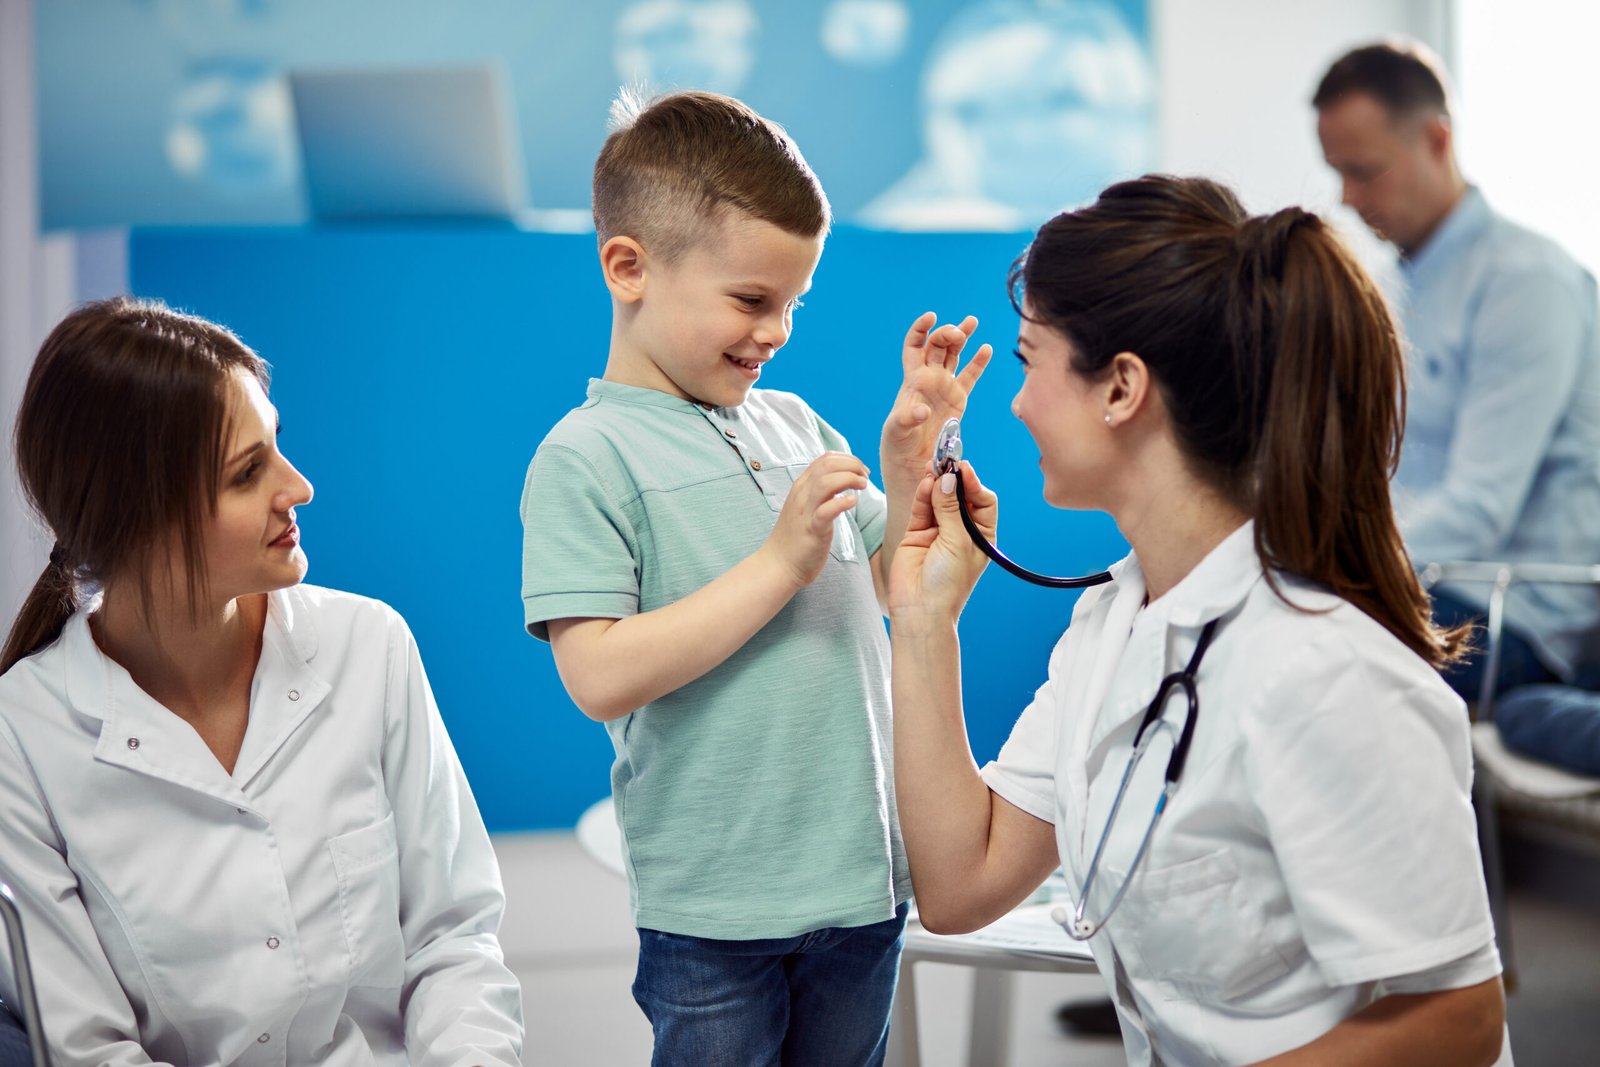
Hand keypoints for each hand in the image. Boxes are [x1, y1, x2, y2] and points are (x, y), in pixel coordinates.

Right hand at [764, 452, 869, 588]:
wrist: (778, 565)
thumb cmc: (797, 538)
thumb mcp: (807, 507)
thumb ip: (821, 493)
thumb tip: (843, 481)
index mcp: (802, 487)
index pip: (825, 459)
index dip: (848, 460)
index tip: (861, 471)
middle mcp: (802, 494)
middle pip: (828, 465)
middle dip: (852, 465)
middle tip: (865, 478)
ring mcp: (806, 511)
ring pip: (826, 482)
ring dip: (849, 479)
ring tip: (862, 486)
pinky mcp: (812, 529)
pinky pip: (826, 510)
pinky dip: (842, 502)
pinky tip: (852, 502)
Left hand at [882, 312, 992, 480]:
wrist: (912, 456)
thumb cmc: (899, 440)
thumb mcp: (898, 429)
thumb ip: (908, 417)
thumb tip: (922, 409)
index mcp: (912, 378)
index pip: (914, 345)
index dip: (921, 329)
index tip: (931, 317)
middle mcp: (929, 377)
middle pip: (938, 345)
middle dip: (947, 334)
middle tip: (958, 333)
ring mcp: (944, 385)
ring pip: (954, 354)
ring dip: (962, 337)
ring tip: (972, 321)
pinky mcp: (958, 398)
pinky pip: (970, 376)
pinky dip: (979, 362)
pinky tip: (986, 348)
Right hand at [888, 460, 996, 626]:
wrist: (920, 609)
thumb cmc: (948, 584)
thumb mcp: (957, 543)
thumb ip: (950, 509)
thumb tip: (947, 479)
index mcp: (982, 535)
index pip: (983, 500)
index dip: (974, 484)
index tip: (964, 470)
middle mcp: (961, 530)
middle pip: (960, 495)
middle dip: (955, 479)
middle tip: (948, 462)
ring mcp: (938, 530)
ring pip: (939, 498)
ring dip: (937, 483)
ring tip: (934, 468)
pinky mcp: (916, 532)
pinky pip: (921, 507)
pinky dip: (923, 494)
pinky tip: (926, 483)